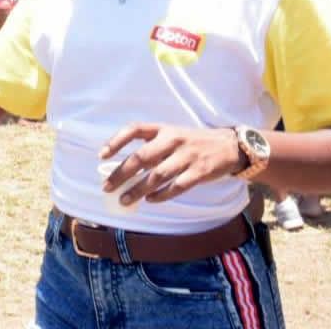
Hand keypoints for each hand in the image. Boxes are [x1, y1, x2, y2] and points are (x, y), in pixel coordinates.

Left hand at [100, 123, 243, 204]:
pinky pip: (177, 186)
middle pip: (141, 157)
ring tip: (125, 200)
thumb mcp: (171, 136)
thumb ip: (151, 148)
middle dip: (121, 174)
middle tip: (107, 187)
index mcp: (163, 129)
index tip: (102, 156)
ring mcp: (187, 156)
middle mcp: (173, 139)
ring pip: (157, 175)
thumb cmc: (191, 143)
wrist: (229, 146)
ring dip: (138, 190)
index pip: (134, 129)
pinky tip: (150, 201)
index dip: (116, 141)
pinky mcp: (200, 171)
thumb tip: (123, 170)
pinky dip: (162, 195)